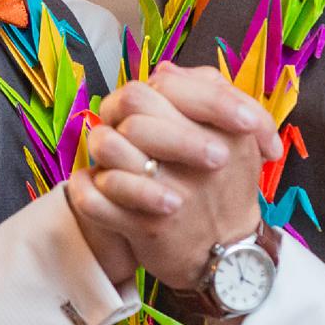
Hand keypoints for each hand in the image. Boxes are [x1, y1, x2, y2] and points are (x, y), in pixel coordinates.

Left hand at [70, 63, 275, 288]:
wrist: (231, 255)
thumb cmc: (228, 189)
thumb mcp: (239, 137)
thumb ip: (208, 95)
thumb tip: (165, 69)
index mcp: (227, 130)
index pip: (168, 83)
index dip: (149, 88)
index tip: (150, 108)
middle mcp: (203, 158)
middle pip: (131, 105)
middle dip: (119, 115)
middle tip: (125, 132)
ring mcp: (173, 194)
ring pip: (107, 146)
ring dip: (102, 151)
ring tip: (113, 160)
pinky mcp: (147, 227)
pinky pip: (92, 196)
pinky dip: (86, 189)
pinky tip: (97, 188)